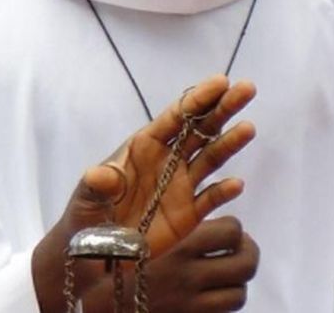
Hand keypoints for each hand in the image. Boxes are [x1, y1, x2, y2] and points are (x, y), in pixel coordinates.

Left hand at [33, 75, 256, 310]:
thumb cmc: (86, 215)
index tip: (220, 81)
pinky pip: (211, 198)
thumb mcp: (86, 198)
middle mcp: (166, 161)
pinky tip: (236, 183)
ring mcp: (180, 186)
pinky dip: (224, 191)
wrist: (95, 251)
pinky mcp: (189, 213)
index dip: (196, 99)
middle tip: (246, 88)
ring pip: (210, 158)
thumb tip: (100, 174)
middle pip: (199, 130)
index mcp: (142, 148)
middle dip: (222, 109)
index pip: (173, 118)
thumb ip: (96, 185)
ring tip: (247, 127)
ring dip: (229, 142)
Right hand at [79, 217, 258, 312]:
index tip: (224, 227)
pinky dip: (223, 301)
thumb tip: (165, 192)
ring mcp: (193, 304)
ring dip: (236, 281)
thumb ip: (153, 221)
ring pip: (239, 292)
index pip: (230, 232)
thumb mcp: (118, 236)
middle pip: (245, 263)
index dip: (233, 228)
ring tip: (225, 273)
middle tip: (238, 249)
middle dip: (247, 253)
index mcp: (177, 249)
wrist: (95, 308)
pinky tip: (210, 294)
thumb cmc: (99, 267)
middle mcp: (190, 277)